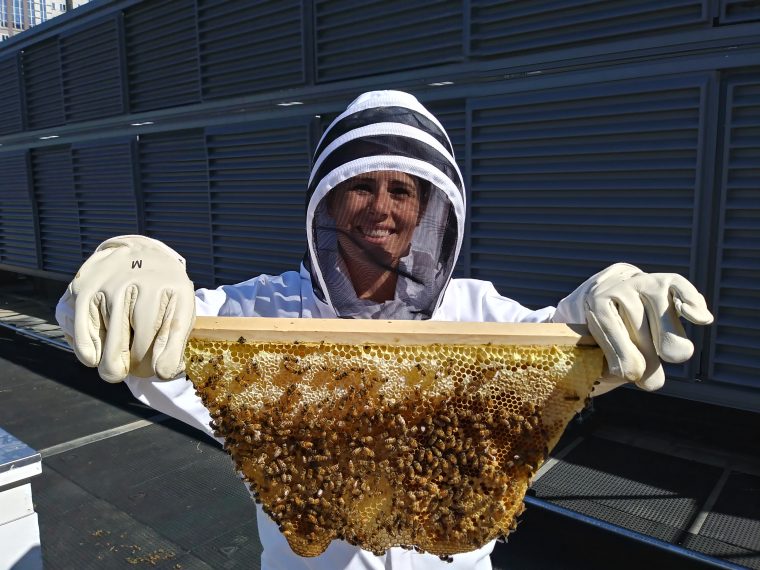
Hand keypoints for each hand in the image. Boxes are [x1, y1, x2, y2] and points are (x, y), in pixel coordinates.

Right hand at [56, 235, 195, 382]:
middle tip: (138, 365)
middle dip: (135, 368)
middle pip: (129, 352)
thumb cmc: (162, 290)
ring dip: (114, 359)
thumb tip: (163, 373)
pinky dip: (91, 354)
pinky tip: (100, 352)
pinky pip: (82, 340)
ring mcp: (103, 287)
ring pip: (106, 350)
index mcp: (163, 287)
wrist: (137, 254)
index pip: (158, 343)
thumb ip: (176, 343)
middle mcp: (131, 284)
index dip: (157, 365)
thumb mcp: (181, 310)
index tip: (159, 368)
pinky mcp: (80, 292)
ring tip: (123, 349)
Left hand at [552, 263, 712, 394]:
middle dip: (647, 359)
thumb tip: (654, 383)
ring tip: (665, 355)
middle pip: (642, 336)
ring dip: (668, 348)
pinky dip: (694, 304)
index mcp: (597, 304)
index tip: (630, 376)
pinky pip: (683, 291)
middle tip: (645, 368)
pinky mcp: (668, 281)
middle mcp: (621, 289)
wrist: (611, 291)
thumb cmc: (606, 328)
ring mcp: (646, 282)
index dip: (626, 362)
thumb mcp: (600, 344)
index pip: (616, 337)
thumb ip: (621, 364)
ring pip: (666, 325)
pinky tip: (701, 319)